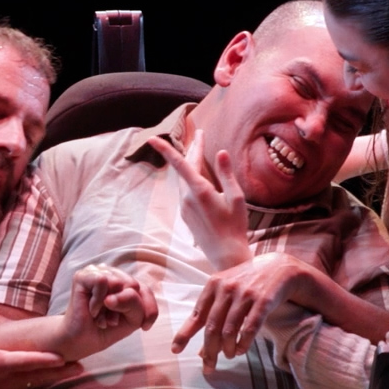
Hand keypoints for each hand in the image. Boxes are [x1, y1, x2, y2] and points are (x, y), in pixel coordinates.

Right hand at [0, 310, 79, 388]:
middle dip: (59, 372)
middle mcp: (3, 379)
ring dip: (53, 378)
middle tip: (80, 367)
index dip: (46, 360)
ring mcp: (2, 388)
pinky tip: (50, 377)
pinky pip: (25, 387)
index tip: (64, 358)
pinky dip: (40, 382)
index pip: (27, 362)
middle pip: (37, 376)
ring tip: (72, 371)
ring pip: (34, 384)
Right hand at [60, 263, 158, 355]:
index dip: (149, 309)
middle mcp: (112, 273)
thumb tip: (114, 292)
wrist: (81, 341)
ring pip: (119, 283)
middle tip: (110, 320)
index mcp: (126, 281)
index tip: (144, 327)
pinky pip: (102, 282)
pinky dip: (98, 302)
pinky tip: (92, 310)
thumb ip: (134, 303)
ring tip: (100, 315)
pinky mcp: (82, 275)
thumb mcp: (132, 319)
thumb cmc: (106, 328)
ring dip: (110, 308)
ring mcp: (97, 271)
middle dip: (125, 310)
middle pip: (134, 286)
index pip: (146, 289)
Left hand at [147, 135, 251, 270]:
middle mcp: (188, 198)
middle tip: (199, 134)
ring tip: (199, 150)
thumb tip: (220, 152)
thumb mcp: (236, 198)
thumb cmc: (235, 226)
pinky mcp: (186, 215)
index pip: (180, 164)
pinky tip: (199, 176)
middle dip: (192, 150)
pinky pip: (186, 191)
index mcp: (200, 191)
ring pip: (184, 180)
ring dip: (191, 164)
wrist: (225, 254)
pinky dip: (191, 179)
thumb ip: (227, 173)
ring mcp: (185, 207)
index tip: (152, 138)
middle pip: (185, 168)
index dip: (165, 150)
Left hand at [171, 252, 312, 367]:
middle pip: (212, 327)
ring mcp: (245, 294)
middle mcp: (227, 289)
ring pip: (229, 330)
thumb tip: (200, 350)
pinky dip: (244, 343)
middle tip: (208, 367)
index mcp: (214, 285)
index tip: (175, 350)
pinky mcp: (263, 301)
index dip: (185, 334)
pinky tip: (241, 350)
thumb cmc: (248, 283)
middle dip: (209, 350)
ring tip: (229, 356)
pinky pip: (250, 328)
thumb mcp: (226, 293)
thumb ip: (212, 316)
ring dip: (227, 348)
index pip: (196, 315)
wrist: (279, 267)